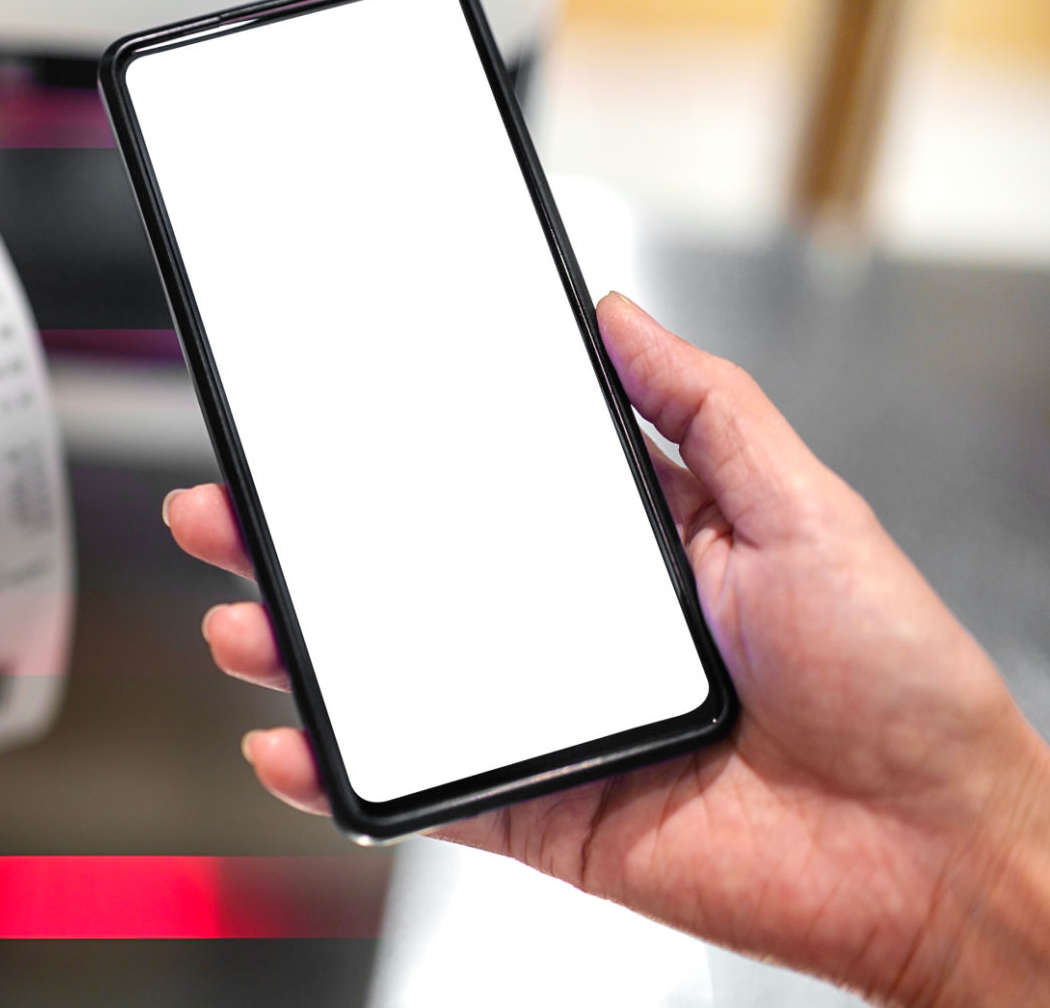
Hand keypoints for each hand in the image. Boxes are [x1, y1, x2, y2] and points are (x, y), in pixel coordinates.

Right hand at [168, 293, 1049, 1006]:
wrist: (939, 851)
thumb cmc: (900, 682)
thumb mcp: (806, 507)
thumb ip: (705, 408)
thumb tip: (616, 315)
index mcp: (621, 551)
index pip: (477, 487)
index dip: (391, 455)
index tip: (317, 417)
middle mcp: (566, 632)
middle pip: (404, 580)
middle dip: (301, 547)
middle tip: (228, 509)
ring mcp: (541, 720)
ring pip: (389, 677)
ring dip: (297, 650)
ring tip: (243, 618)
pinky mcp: (535, 808)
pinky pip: (417, 787)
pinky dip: (340, 772)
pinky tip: (288, 738)